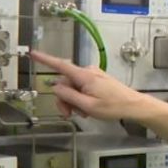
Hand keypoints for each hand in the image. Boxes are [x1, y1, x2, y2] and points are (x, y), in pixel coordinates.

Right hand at [30, 51, 153, 121]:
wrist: (133, 106)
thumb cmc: (113, 106)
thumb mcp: (87, 105)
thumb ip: (69, 96)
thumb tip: (56, 87)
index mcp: (84, 76)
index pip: (60, 65)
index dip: (45, 59)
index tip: (33, 53)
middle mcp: (88, 72)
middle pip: (65, 83)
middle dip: (65, 99)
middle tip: (71, 114)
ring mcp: (93, 75)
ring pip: (73, 87)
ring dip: (74, 101)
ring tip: (84, 113)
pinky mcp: (97, 79)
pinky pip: (82, 88)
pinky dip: (81, 98)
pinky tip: (89, 108)